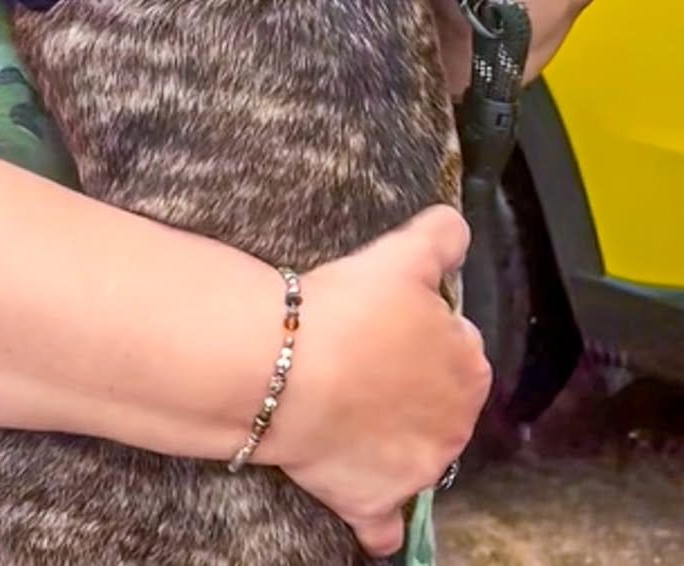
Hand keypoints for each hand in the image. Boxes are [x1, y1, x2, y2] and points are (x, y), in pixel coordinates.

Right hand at [270, 206, 490, 558]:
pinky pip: (383, 525)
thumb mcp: (402, 254)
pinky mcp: (375, 503)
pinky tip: (364, 503)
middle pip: (438, 401)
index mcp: (468, 365)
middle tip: (362, 360)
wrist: (287, 368)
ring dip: (396, 440)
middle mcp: (455, 425)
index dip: (420, 329)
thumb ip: (442, 237)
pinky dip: (378, 521)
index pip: (457, 343)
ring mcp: (417, 471)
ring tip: (349, 410)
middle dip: (411, 385)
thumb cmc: (348, 309)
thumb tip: (457, 230)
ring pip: (416, 455)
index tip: (386, 322)